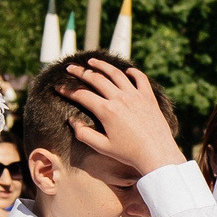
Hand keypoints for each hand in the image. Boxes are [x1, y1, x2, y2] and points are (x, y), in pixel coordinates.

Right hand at [62, 59, 185, 176]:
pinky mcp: (149, 97)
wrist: (157, 155)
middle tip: (70, 68)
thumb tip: (72, 121)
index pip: (81, 95)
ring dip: (102, 65)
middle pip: (96, 78)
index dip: (67, 90)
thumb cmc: (129, 154)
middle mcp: (120, 99)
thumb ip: (83, 134)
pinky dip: (133, 72)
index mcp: (107, 111)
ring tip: (92, 61)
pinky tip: (126, 71)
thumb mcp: (102, 147)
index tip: (59, 87)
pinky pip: (140, 78)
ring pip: (116, 73)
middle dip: (80, 72)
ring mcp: (136, 96)